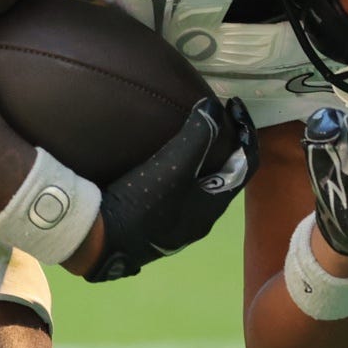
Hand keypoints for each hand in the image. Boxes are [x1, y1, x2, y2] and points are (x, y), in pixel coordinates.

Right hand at [82, 95, 255, 280]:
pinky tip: (160, 163)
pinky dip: (180, 173)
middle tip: (212, 118)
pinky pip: (179, 195)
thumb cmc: (143, 205)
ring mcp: (177, 227)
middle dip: (224, 146)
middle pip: (224, 176)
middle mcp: (200, 220)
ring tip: (187, 135)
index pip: (247, 165)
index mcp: (212, 206)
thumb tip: (213, 106)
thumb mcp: (174, 165)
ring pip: (200, 187)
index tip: (234, 106)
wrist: (101, 242)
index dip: (246, 133)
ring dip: (200, 161)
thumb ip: (198, 134)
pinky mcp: (155, 228)